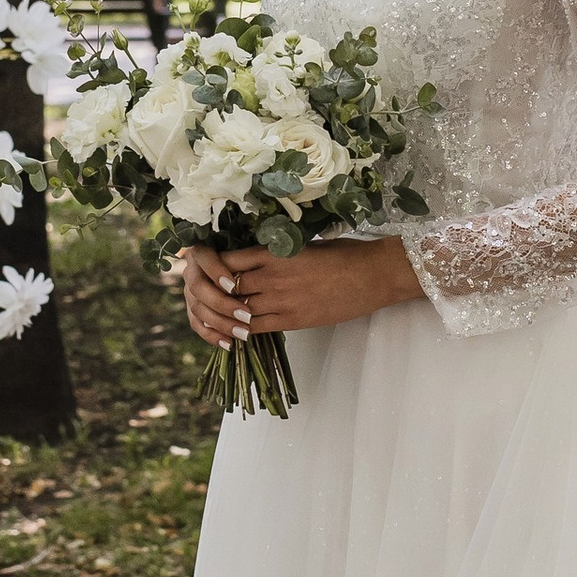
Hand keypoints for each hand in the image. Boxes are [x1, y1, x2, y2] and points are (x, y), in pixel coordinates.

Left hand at [176, 237, 422, 344]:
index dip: (213, 266)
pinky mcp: (292, 320)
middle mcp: (272, 276)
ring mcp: (281, 300)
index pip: (228, 261)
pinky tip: (235, 331)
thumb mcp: (305, 245)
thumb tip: (257, 256)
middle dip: (214, 292)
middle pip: (227, 287)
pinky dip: (241, 330)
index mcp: (274, 252)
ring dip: (225, 314)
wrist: (372, 275)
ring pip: (238, 310)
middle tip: (204, 295)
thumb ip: (278, 252)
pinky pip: (256, 328)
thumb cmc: (343, 254)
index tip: (206, 269)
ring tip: (216, 315)